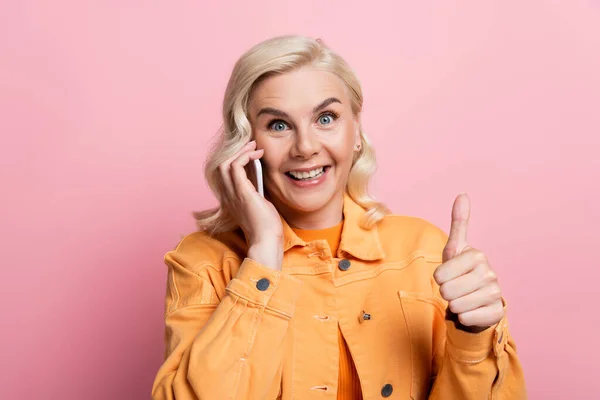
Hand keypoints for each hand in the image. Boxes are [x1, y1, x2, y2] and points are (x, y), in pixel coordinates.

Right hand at [219, 140, 282, 268]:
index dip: (235, 159)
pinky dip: (245, 156)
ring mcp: (233, 194)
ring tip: (253, 146)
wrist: (266, 240)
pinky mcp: (241, 193)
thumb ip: (256, 190)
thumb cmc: (266, 226)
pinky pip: (235, 167)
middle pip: (221, 165)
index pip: (225, 174)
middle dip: (235, 151)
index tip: (250, 153)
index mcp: (231, 199)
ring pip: (225, 163)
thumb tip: (261, 174)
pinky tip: (257, 154)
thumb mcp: (260, 203)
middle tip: (250, 144)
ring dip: (240, 151)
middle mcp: (228, 196)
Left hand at [433, 193, 503, 331]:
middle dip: (446, 293)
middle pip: (447, 291)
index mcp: (477, 256)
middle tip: (455, 289)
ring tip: (462, 298)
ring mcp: (495, 294)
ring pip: (457, 306)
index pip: (440, 275)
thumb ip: (459, 223)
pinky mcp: (497, 313)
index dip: (439, 278)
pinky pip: (467, 319)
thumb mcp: (455, 249)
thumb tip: (463, 194)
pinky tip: (471, 310)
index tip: (448, 275)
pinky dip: (464, 318)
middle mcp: (490, 274)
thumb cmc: (461, 272)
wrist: (476, 300)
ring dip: (454, 306)